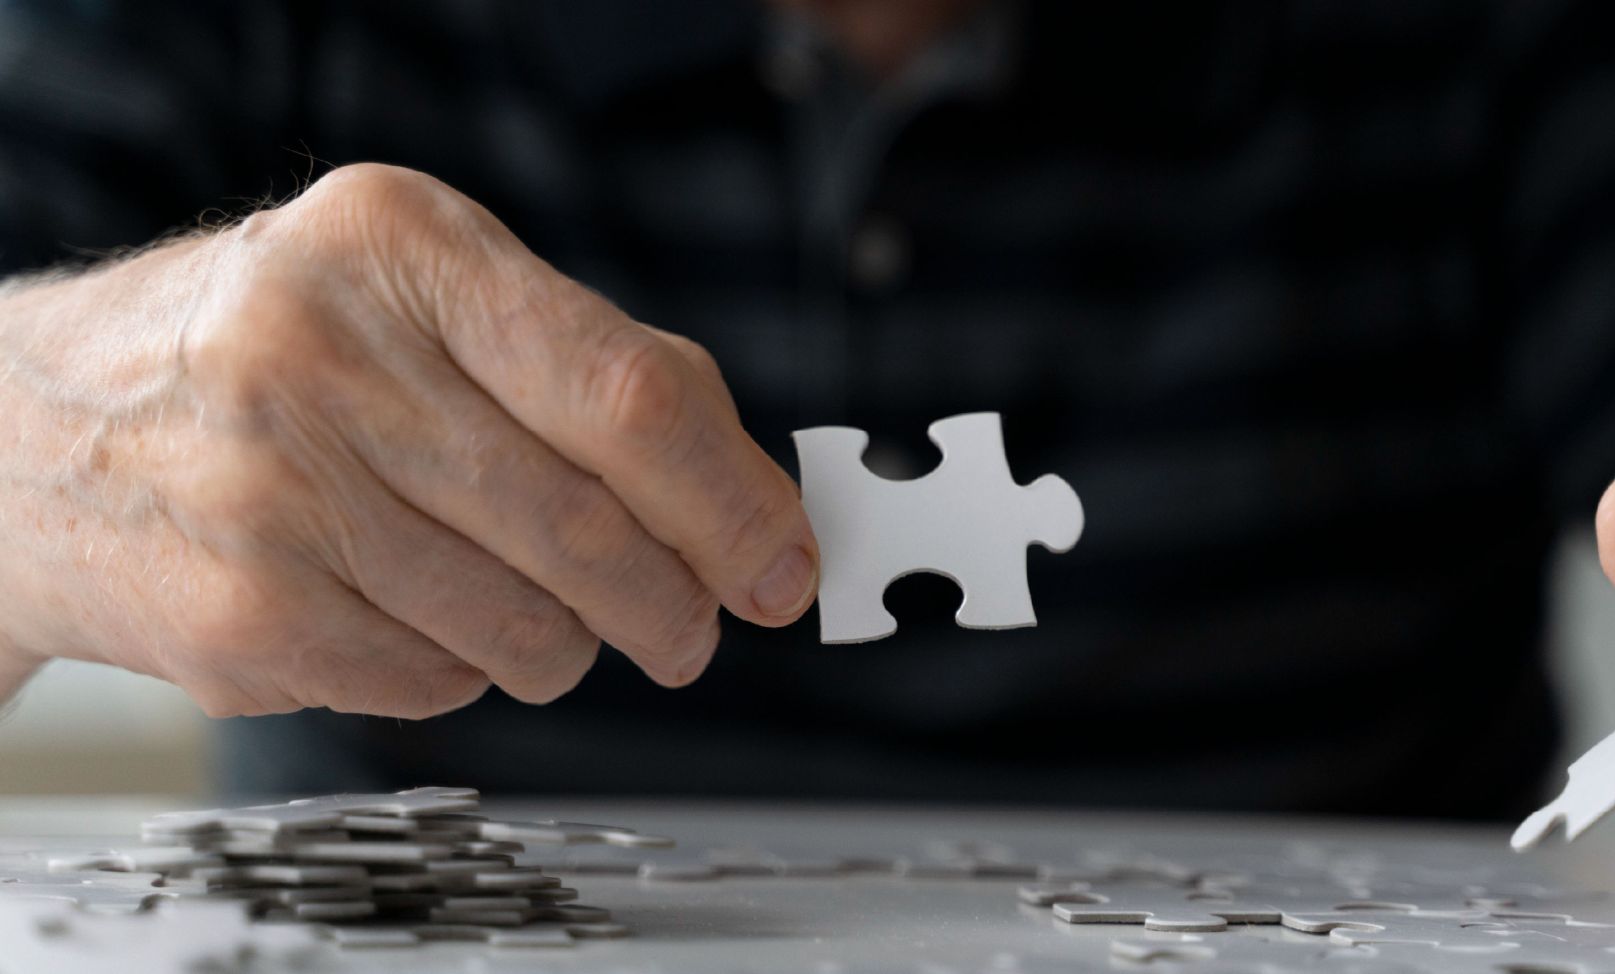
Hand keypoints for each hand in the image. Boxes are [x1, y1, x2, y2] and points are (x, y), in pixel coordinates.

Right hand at [0, 164, 816, 717]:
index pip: (624, 394)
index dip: (731, 502)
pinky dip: (462, 669)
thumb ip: (593, 369)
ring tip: (534, 606)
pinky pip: (436, 685)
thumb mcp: (424, 296)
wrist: (39, 430)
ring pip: (523, 630)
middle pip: (587, 528)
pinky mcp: (241, 617)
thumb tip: (755, 500)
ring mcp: (271, 493)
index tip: (785, 565)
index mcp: (399, 247)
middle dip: (675, 603)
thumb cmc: (275, 354)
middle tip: (695, 627)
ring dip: (568, 644)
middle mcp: (323, 357)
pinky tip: (412, 609)